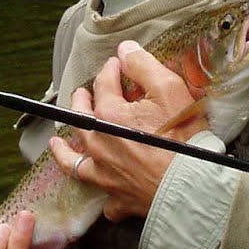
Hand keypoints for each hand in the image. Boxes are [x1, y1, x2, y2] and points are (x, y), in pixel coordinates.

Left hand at [48, 41, 206, 223]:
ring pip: (76, 161)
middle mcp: (99, 144)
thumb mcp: (169, 90)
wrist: (191, 186)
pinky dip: (100, 193)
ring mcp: (106, 174)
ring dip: (64, 151)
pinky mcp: (119, 198)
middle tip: (82, 94)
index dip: (110, 69)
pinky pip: (103, 198)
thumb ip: (143, 66)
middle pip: (80, 118)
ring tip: (57, 144)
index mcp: (109, 115)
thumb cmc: (184, 138)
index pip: (103, 84)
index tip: (116, 64)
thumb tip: (125, 50)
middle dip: (80, 102)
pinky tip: (100, 191)